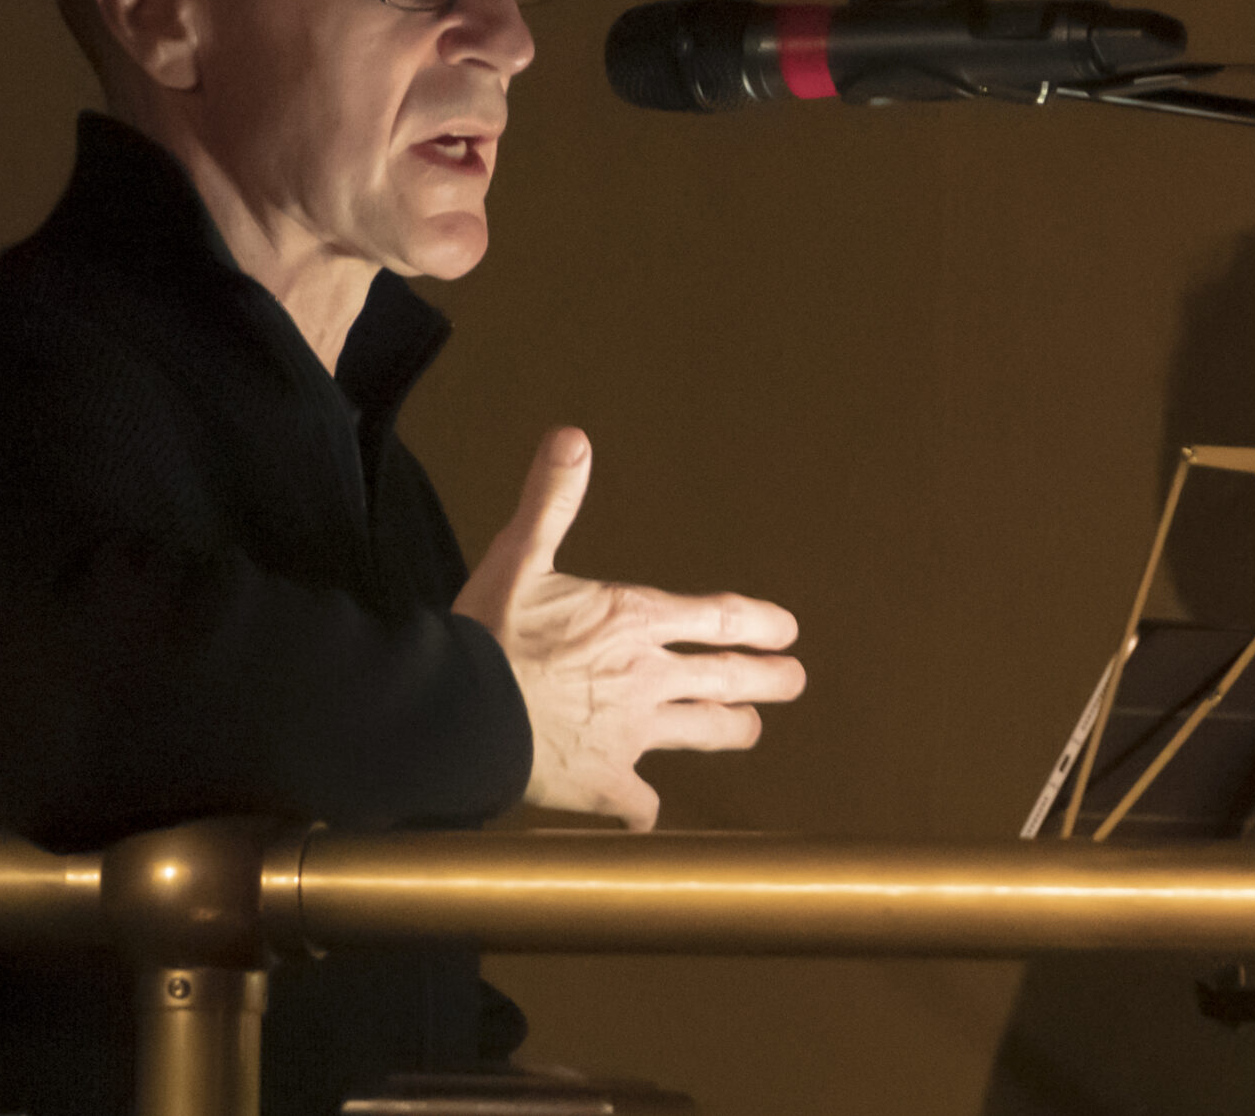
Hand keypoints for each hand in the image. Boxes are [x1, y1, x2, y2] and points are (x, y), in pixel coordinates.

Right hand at [452, 427, 804, 830]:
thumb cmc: (489, 635)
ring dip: (731, 730)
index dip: (759, 623)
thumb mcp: (520, 555)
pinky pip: (638, 803)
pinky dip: (644, 810)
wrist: (460, 715)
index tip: (787, 630)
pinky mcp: (605, 782)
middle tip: (794, 680)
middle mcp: (648, 677)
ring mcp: (632, 734)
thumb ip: (552, 499)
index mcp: (635, 620)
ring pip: (701, 734)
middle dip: (766, 678)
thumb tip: (572, 437)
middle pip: (727, 678)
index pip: (719, 618)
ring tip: (750, 730)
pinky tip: (647, 817)